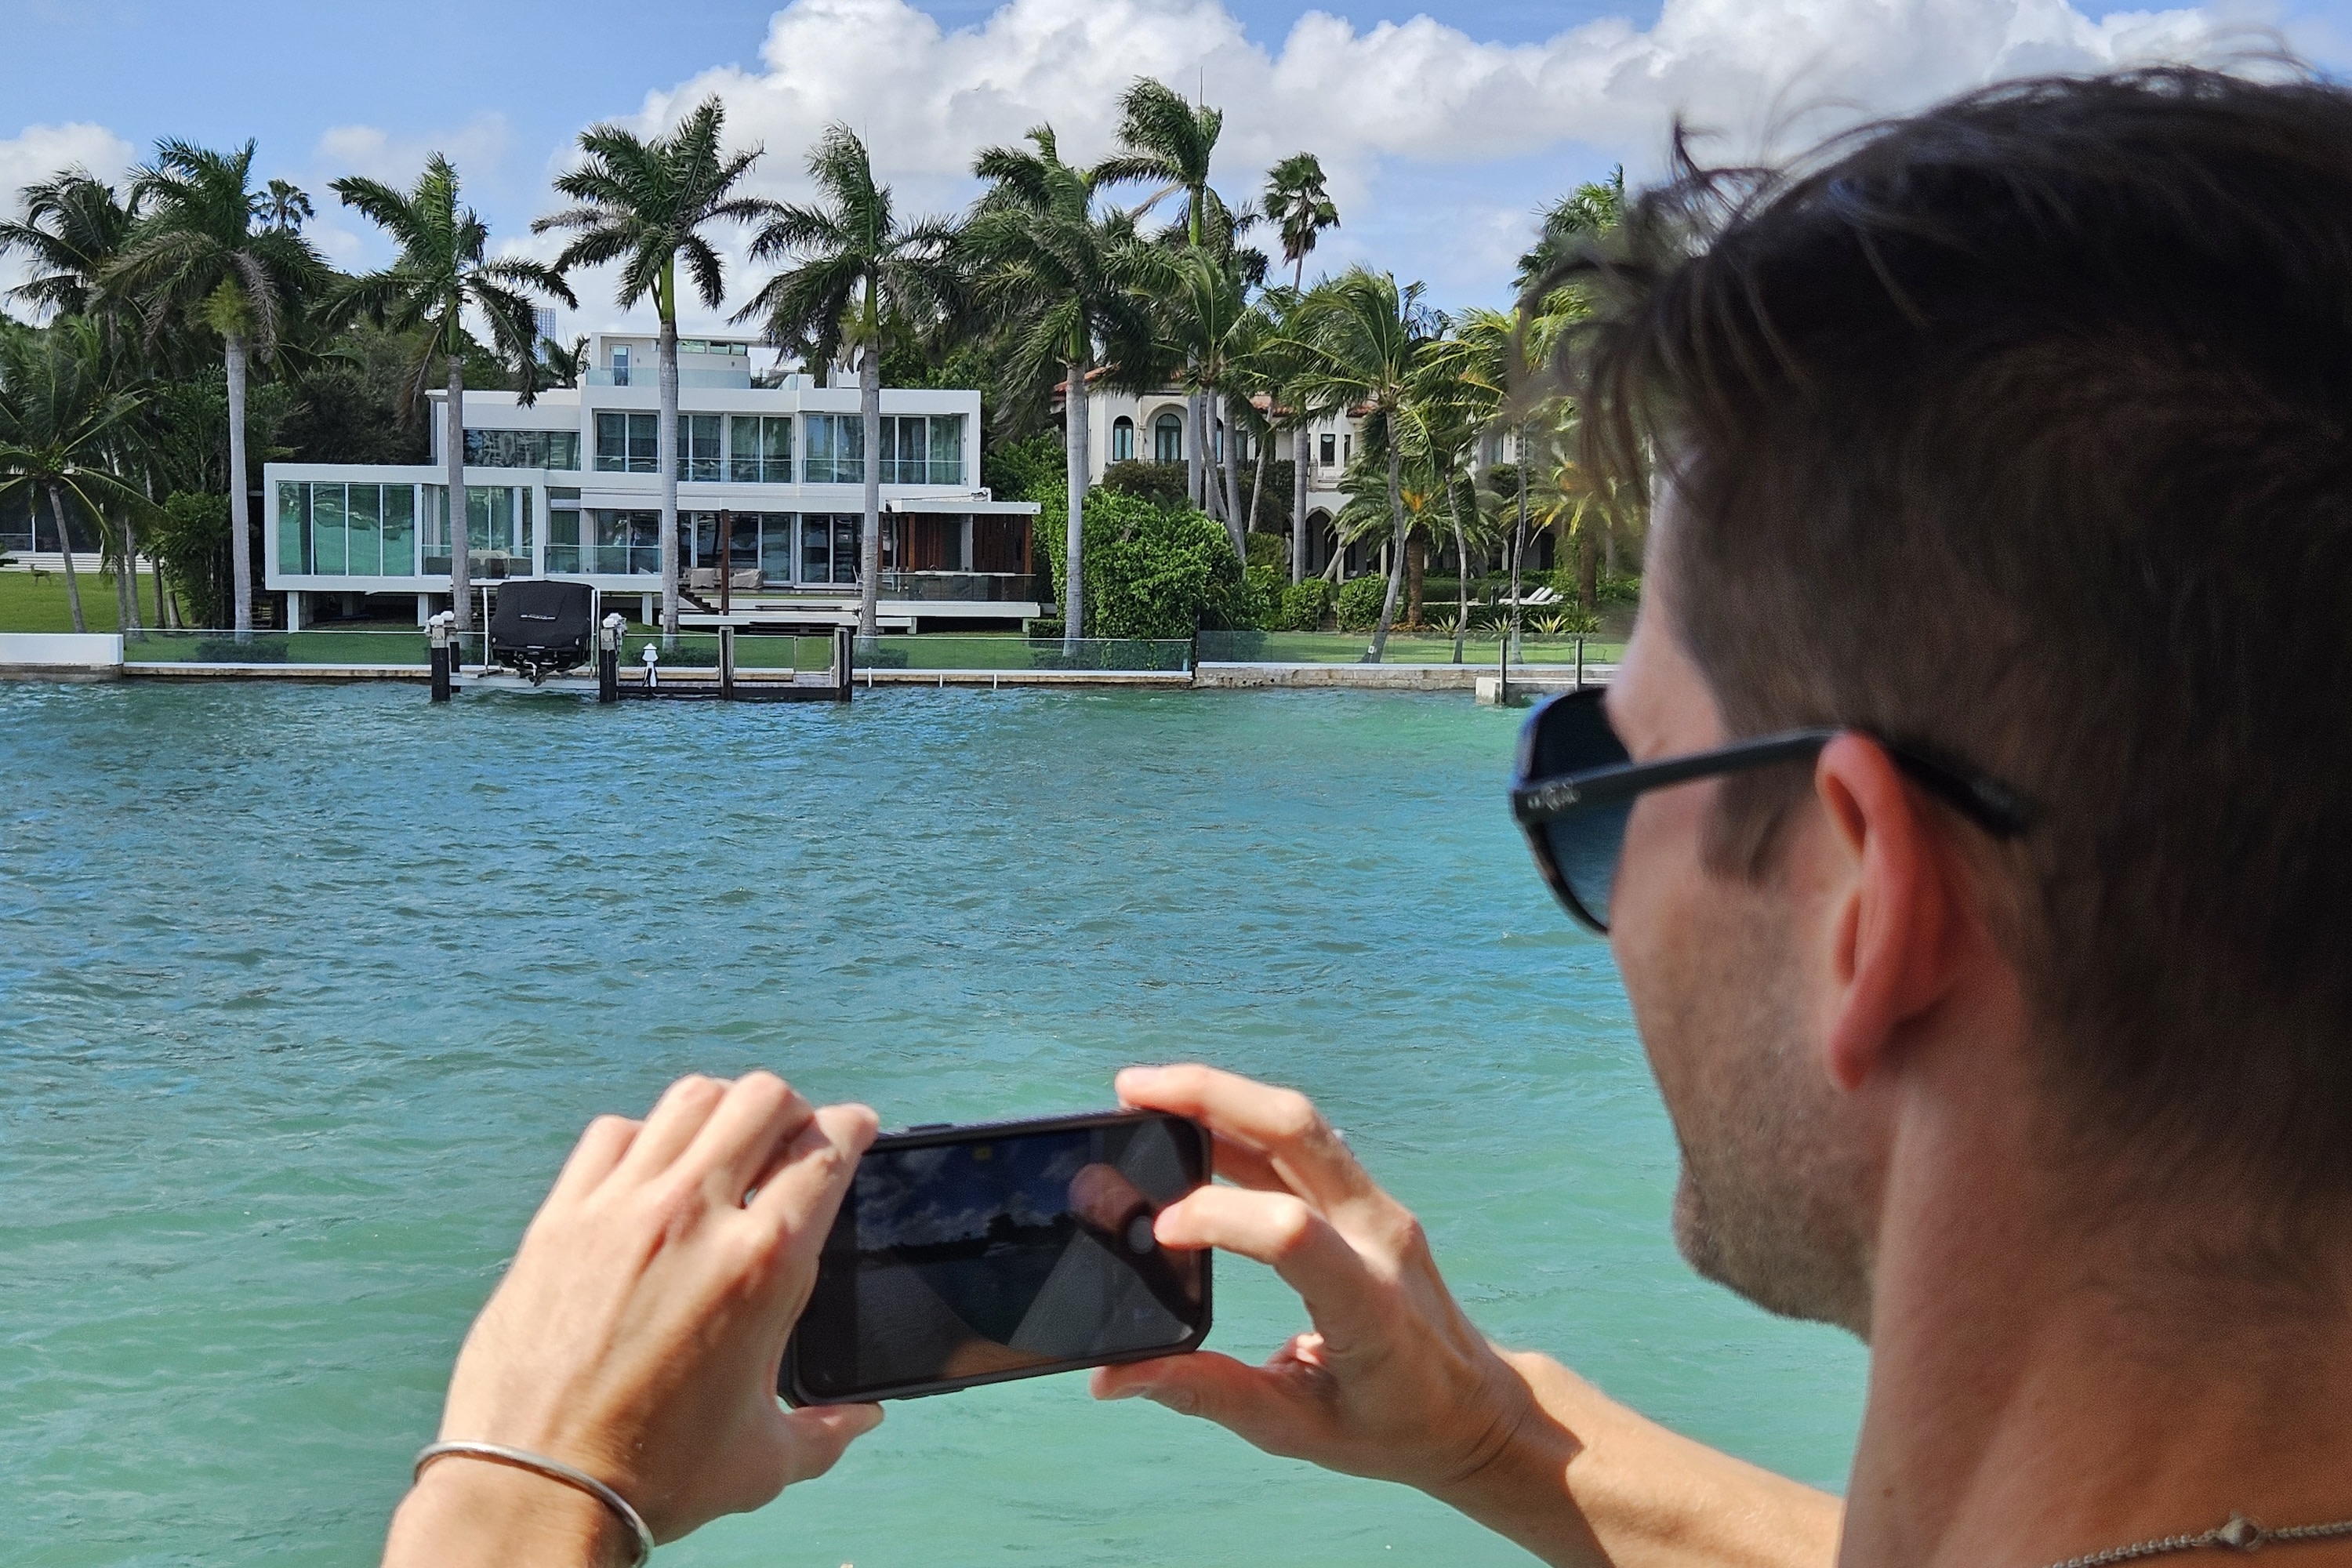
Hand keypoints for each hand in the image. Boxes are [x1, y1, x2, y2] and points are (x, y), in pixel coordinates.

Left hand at [412, 1073, 882, 1545]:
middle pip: (762, 1099)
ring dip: (721, 1112)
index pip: (828, 1149)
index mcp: (765, 1264)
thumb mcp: (766, 1461)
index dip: (853, 1129)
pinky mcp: (562, 1217)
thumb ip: (828, 1429)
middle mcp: (697, 1215)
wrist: (535, 1489)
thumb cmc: (654, 1478)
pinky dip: (642, 1139)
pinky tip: (647, 1174)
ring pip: (689, 1100)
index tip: (854, 1132)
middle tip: (790, 1141)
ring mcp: (623, 1208)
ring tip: (723, 1146)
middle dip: (792, 1110)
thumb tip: (864, 1416)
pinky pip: (612, 1135)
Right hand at [1092, 1065, 1537, 1495]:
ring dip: (1221, 1096)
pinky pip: (1304, 1141)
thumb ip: (1206, 1393)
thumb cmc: (1391, 1425)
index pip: (1294, 1232)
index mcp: (1369, 1306)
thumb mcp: (1296, 1429)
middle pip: (1297, 1133)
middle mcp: (1380, 1238)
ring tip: (1144, 1095)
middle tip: (1130, 1092)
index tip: (1159, 1229)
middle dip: (1209, 1097)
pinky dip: (1243, 1120)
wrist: (1475, 1408)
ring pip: (1299, 1123)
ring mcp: (1379, 1208)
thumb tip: (1112, 1379)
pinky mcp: (1367, 1198)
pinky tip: (1191, 1123)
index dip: (1219, 1215)